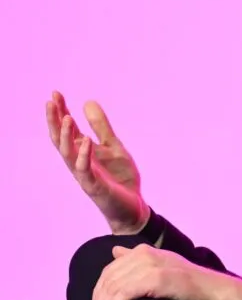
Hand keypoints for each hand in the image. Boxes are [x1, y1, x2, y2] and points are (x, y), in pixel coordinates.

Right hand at [46, 91, 149, 233]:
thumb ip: (101, 127)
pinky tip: (85, 142)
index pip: (68, 129)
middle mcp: (79, 162)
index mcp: (83, 152)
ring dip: (66, 136)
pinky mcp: (94, 187)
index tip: (55, 93)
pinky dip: (84, 156)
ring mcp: (85, 175)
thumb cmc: (121, 178)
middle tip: (50, 101)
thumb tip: (87, 101)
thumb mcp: (113, 146)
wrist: (133, 206)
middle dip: (55, 121)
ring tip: (67, 117)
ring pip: (68, 154)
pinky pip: (85, 171)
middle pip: (61, 139)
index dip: (61, 111)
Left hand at [92, 244, 241, 299]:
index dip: (99, 288)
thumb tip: (115, 251)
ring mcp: (150, 265)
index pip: (110, 269)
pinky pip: (124, 293)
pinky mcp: (155, 279)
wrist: (210, 289)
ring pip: (114, 287)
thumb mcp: (160, 264)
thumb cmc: (186, 282)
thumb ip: (136, 257)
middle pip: (109, 278)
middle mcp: (145, 254)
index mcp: (144, 250)